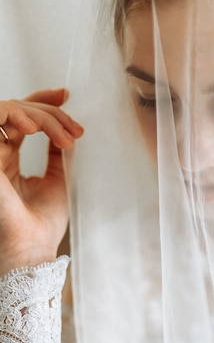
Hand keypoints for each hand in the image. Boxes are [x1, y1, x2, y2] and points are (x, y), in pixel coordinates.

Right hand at [0, 89, 83, 275]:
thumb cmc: (43, 224)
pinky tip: (36, 127)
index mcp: (10, 158)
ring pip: (9, 109)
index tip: (66, 95)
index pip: (21, 118)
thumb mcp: (57, 181)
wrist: (33, 247)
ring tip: (62, 134)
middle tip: (75, 130)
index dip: (42, 100)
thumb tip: (68, 132)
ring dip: (40, 115)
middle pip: (18, 110)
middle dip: (51, 112)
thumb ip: (59, 155)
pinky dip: (16, 114)